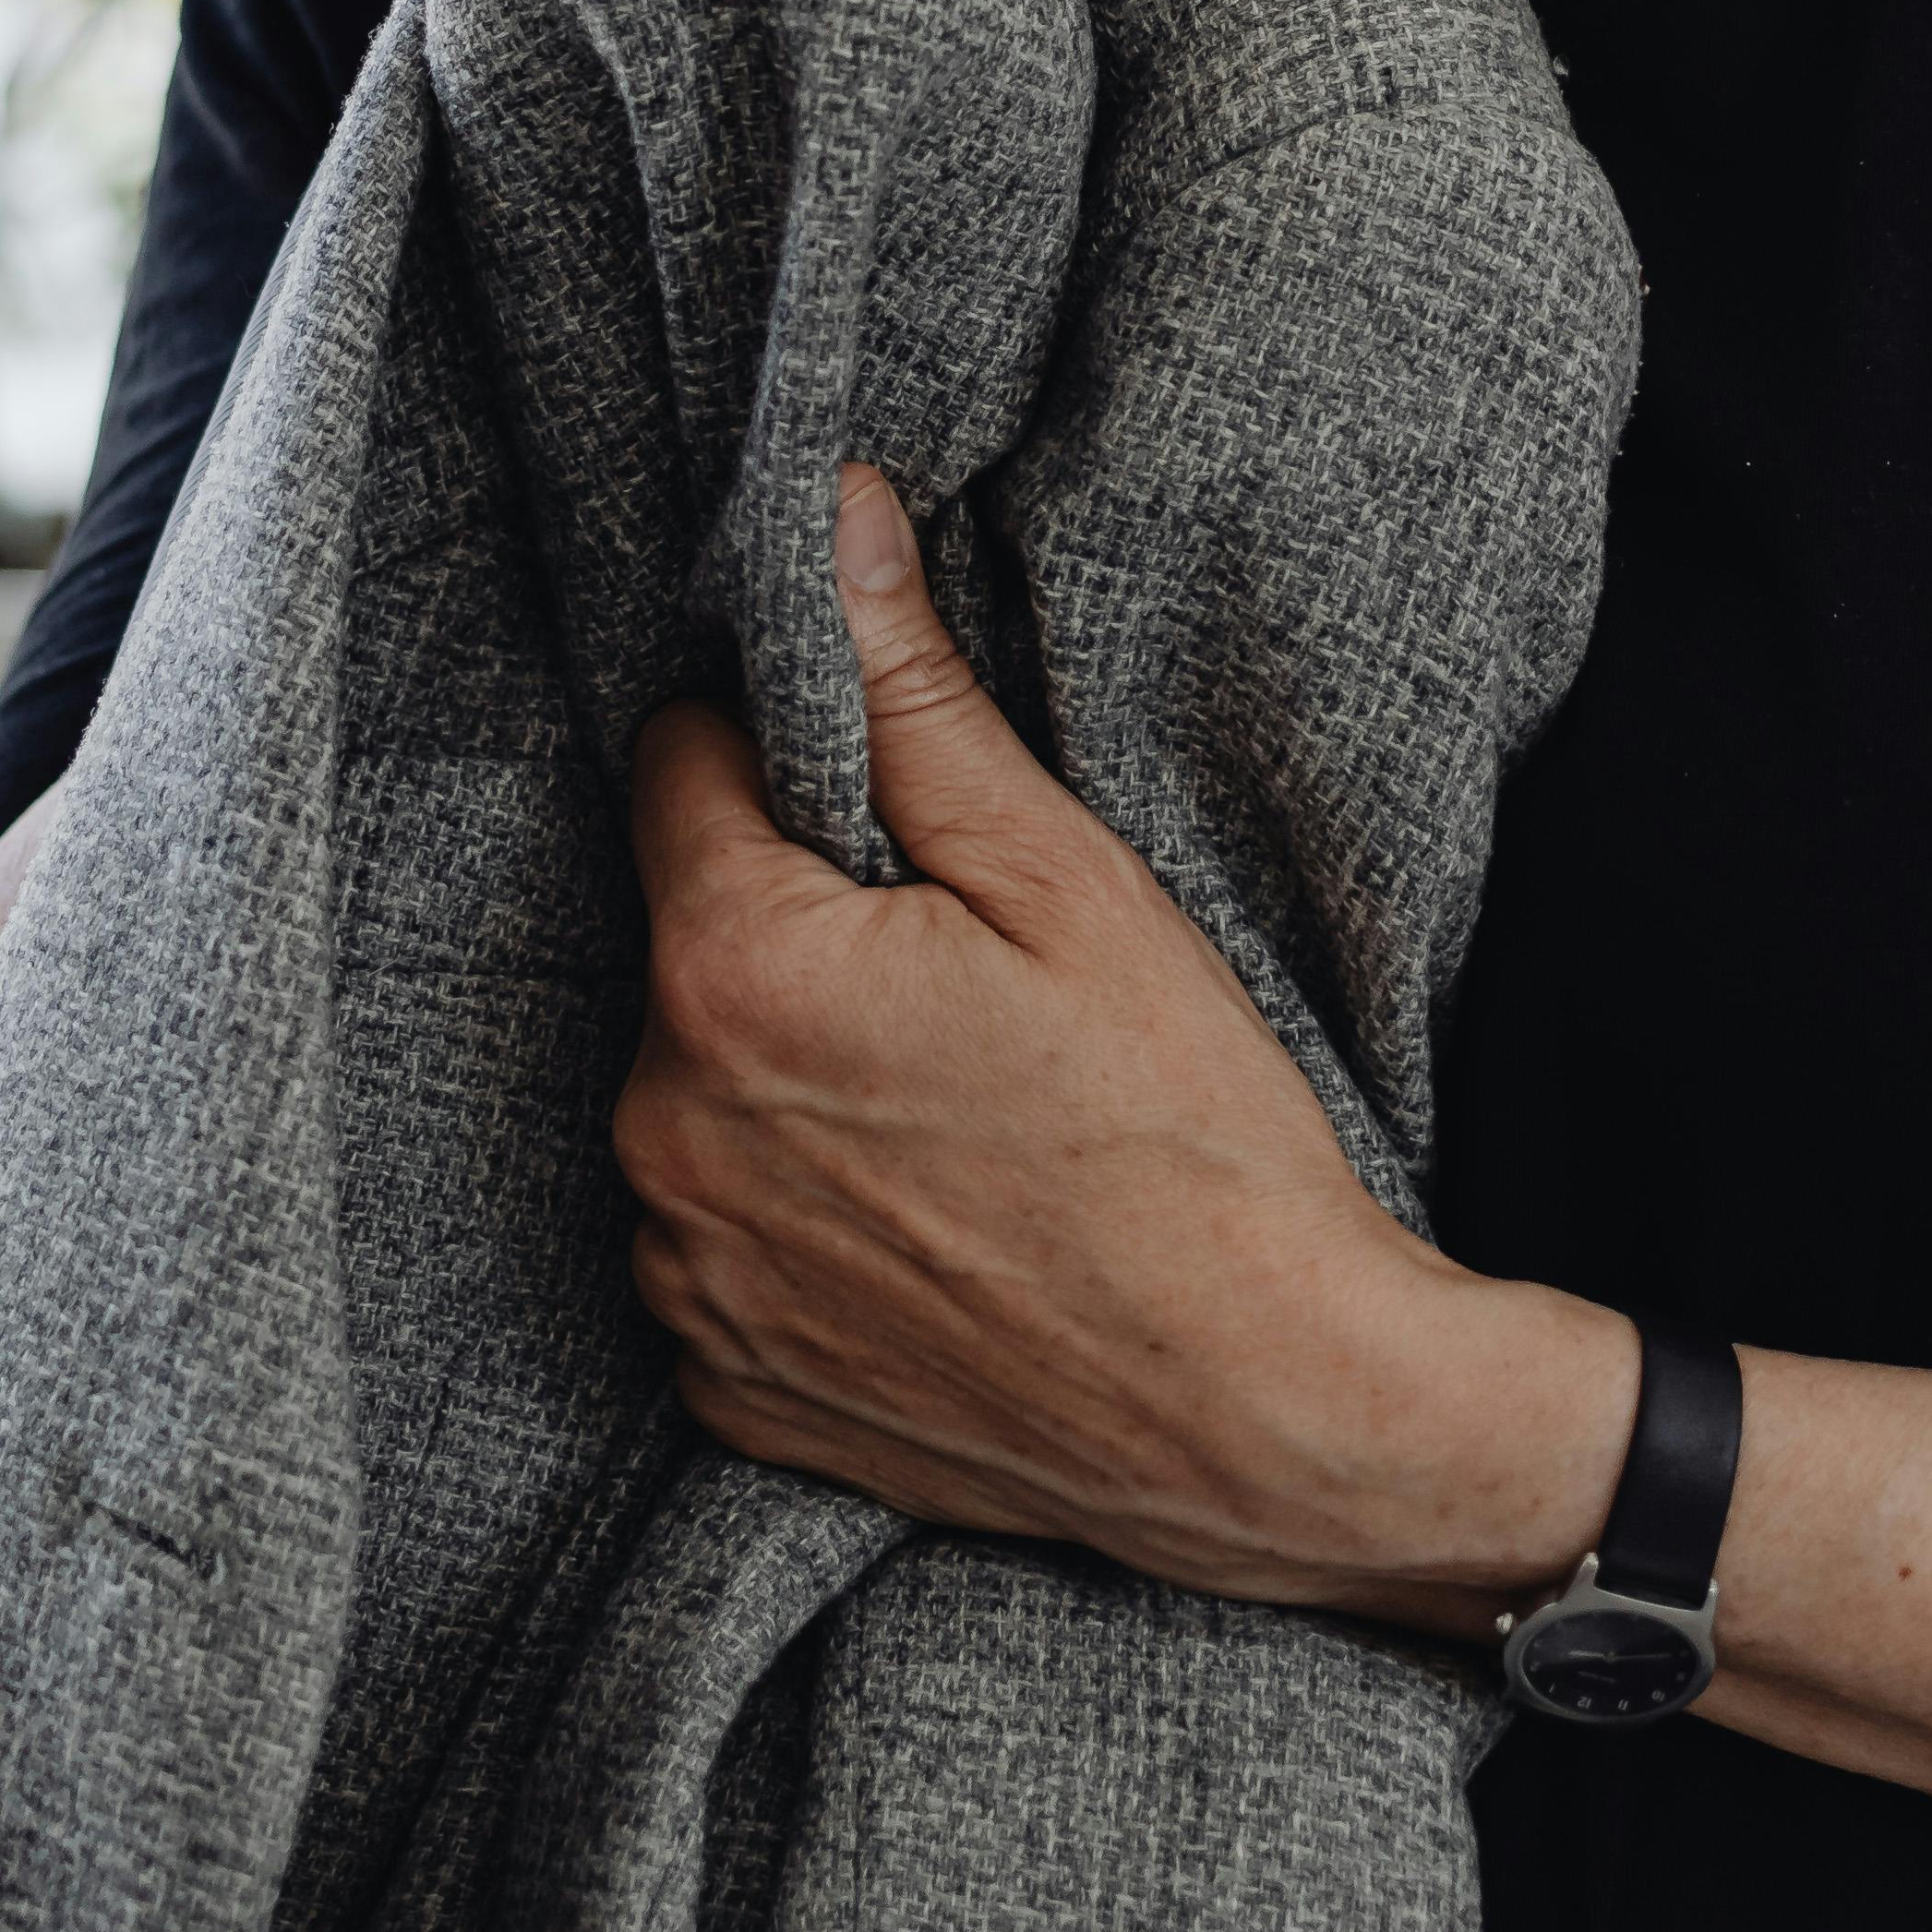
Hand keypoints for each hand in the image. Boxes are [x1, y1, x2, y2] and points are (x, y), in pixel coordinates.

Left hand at [613, 466, 1627, 1612]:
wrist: (1270, 1412)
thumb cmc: (1184, 1135)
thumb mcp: (1065, 877)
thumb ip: (910, 693)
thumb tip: (825, 519)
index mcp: (731, 971)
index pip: (678, 760)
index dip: (790, 756)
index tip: (897, 819)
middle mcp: (661, 1127)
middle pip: (689, 938)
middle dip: (796, 930)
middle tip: (964, 989)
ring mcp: (684, 1274)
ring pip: (699, 1094)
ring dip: (786, 1083)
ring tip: (959, 1122)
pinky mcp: (722, 1386)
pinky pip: (719, 1246)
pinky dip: (797, 1225)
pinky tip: (932, 1229)